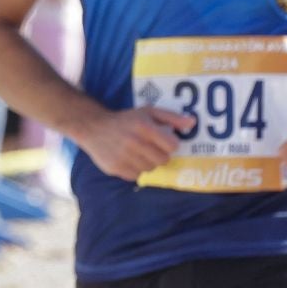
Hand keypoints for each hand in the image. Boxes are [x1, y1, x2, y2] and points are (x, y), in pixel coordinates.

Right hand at [74, 105, 194, 182]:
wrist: (94, 127)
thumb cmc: (126, 119)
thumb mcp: (148, 112)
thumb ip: (171, 118)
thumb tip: (192, 123)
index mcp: (144, 127)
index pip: (172, 146)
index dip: (169, 144)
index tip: (161, 140)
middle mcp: (134, 142)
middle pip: (163, 160)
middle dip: (159, 154)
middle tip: (149, 147)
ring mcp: (124, 157)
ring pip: (150, 169)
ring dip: (147, 162)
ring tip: (137, 152)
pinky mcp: (116, 168)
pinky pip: (137, 176)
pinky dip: (135, 169)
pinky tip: (128, 159)